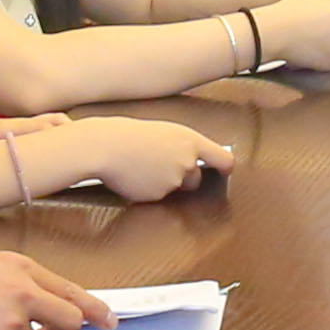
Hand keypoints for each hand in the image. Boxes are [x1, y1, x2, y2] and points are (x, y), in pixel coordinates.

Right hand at [42, 116, 233, 201]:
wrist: (104, 146)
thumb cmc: (129, 135)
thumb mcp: (162, 133)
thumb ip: (181, 147)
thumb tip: (193, 162)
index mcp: (190, 140)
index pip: (223, 159)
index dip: (225, 168)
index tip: (225, 172)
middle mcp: (187, 160)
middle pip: (196, 179)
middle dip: (184, 179)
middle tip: (162, 167)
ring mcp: (174, 179)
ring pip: (175, 188)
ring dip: (165, 184)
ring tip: (143, 168)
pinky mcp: (159, 194)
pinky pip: (158, 196)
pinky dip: (149, 190)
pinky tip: (135, 177)